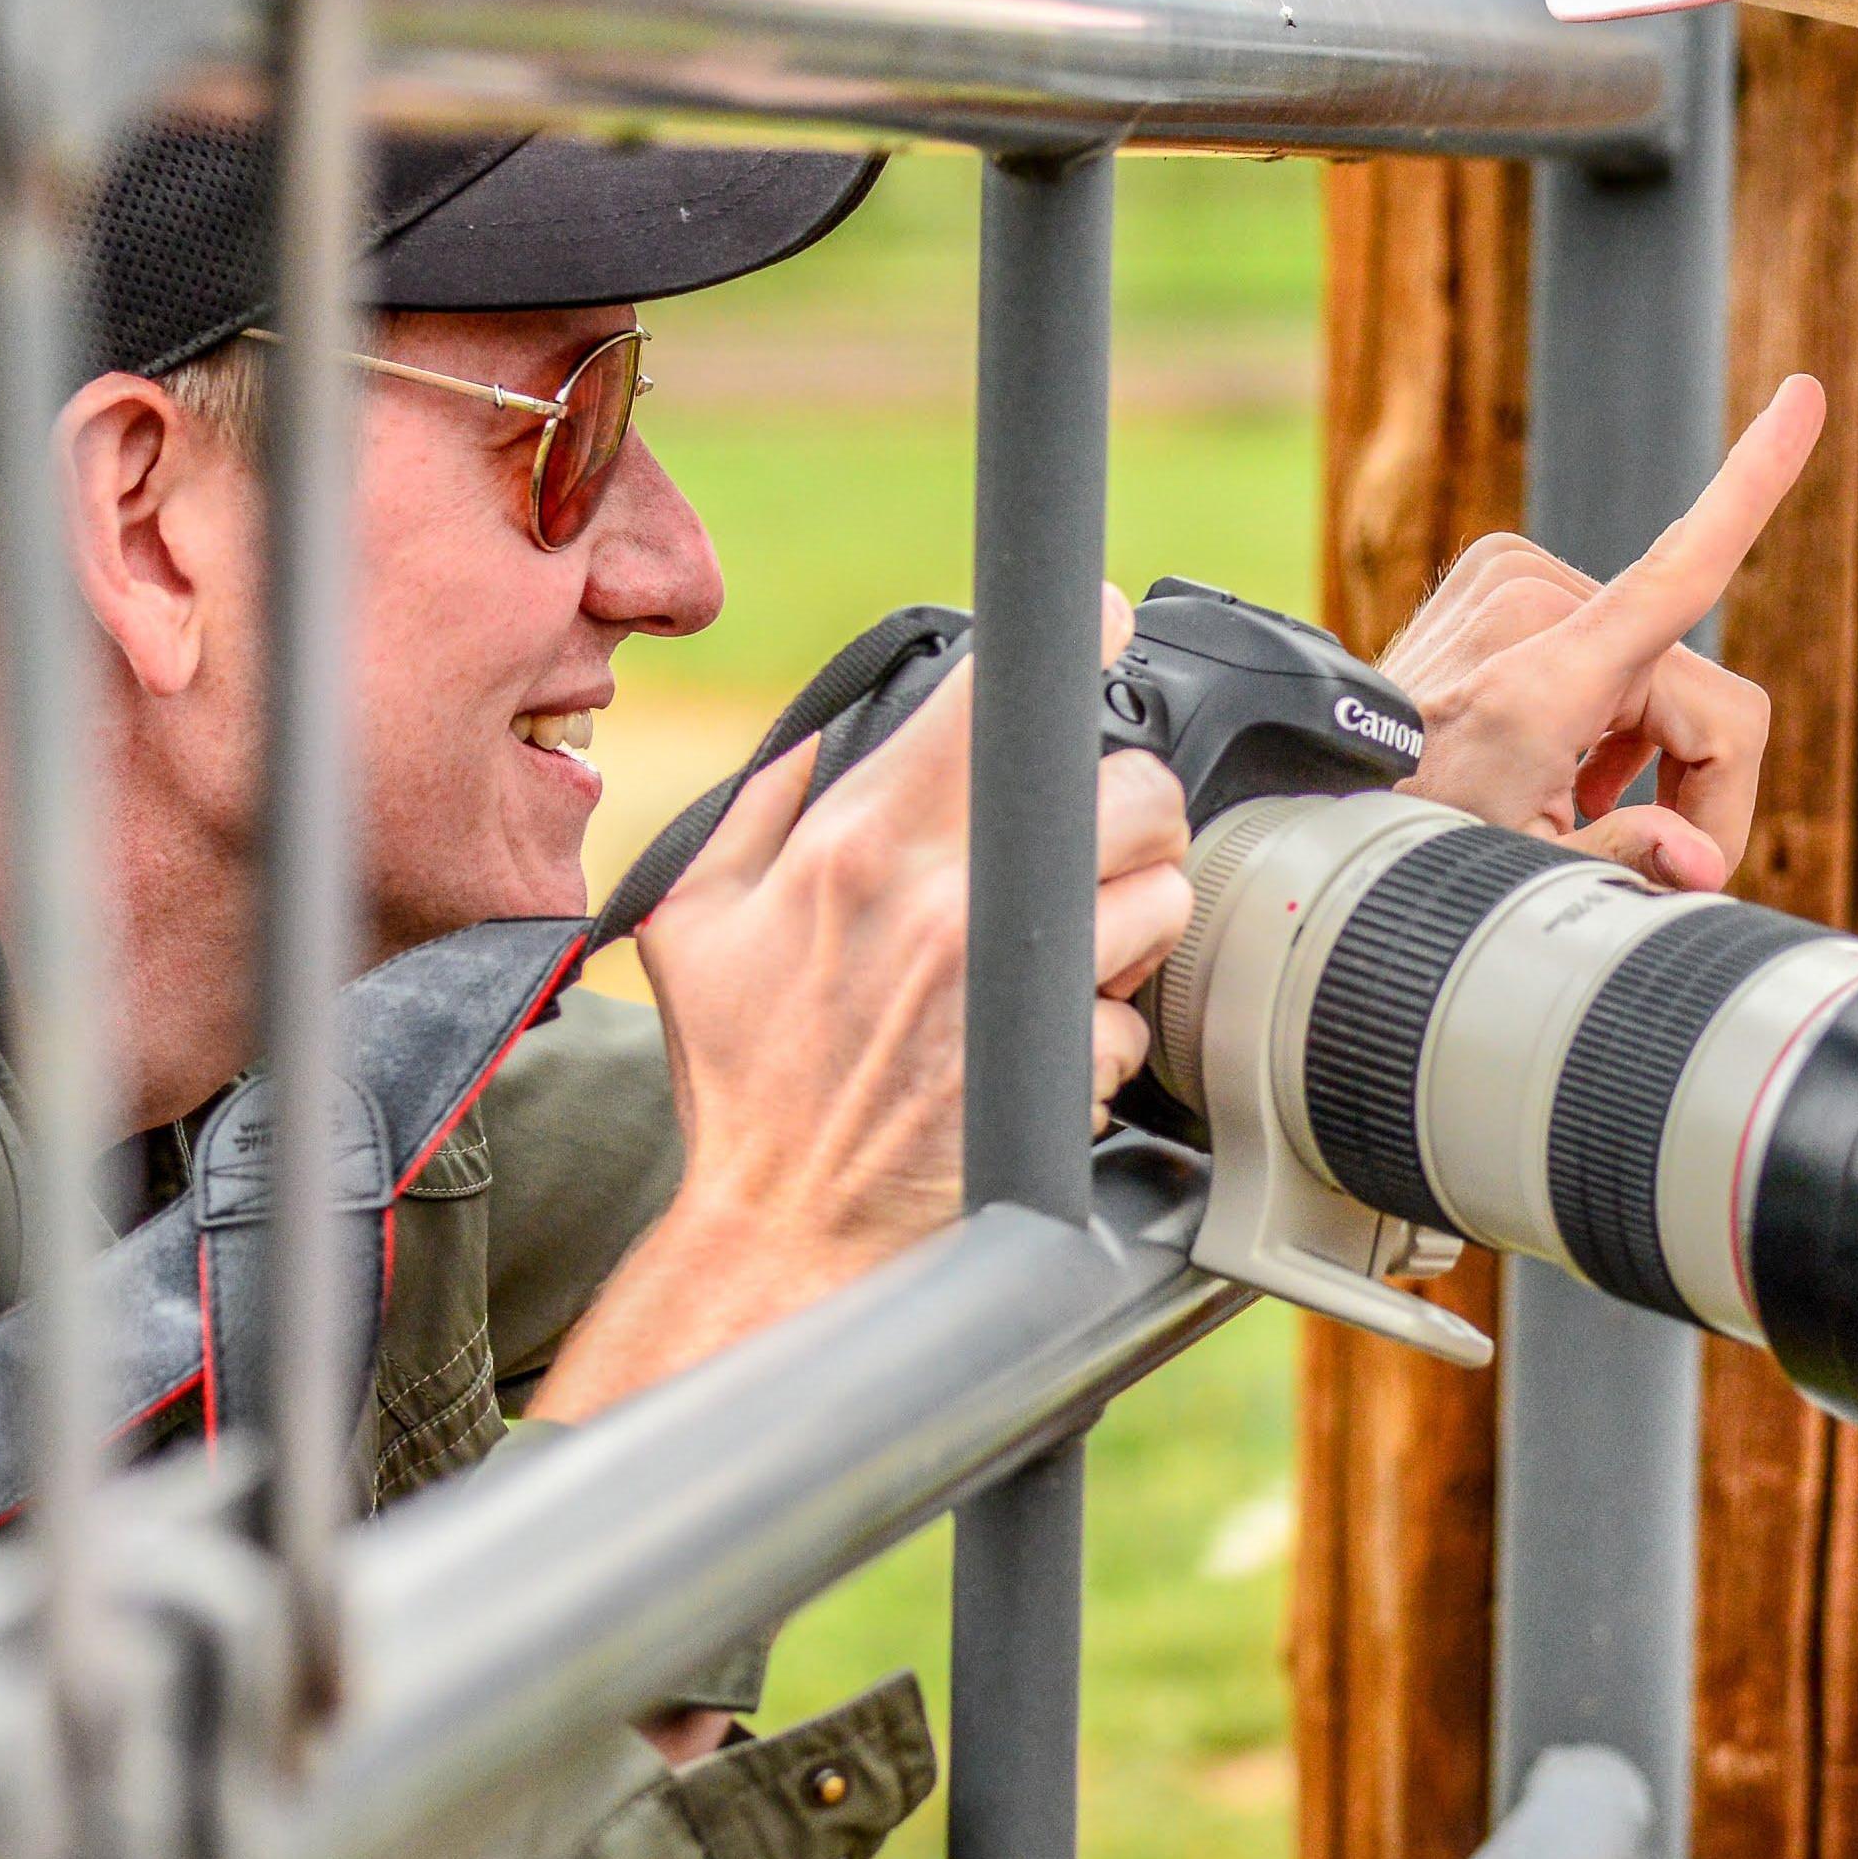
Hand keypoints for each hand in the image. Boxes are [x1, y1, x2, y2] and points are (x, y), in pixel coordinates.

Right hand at [527, 613, 1192, 1419]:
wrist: (787, 1234)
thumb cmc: (743, 1085)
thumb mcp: (696, 922)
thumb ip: (754, 810)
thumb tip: (812, 739)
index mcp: (859, 844)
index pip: (998, 699)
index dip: (1077, 642)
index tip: (1107, 624)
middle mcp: (948, 902)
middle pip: (1129, 790)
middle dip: (1125, 816)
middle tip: (1094, 849)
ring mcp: (1018, 988)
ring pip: (1162, 895)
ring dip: (1133, 924)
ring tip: (1075, 958)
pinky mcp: (1065, 1067)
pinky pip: (1139, 1017)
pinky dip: (1110, 1034)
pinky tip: (1050, 1049)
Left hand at [1384, 373, 1827, 892]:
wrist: (1328, 793)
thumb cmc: (1421, 844)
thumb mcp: (1525, 880)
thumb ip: (1622, 863)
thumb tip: (1702, 863)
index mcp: (1541, 680)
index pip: (1678, 575)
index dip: (1751, 488)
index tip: (1803, 397)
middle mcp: (1531, 604)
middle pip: (1706, 695)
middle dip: (1703, 785)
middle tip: (1662, 854)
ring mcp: (1515, 577)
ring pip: (1673, 666)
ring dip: (1656, 751)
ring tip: (1585, 803)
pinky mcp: (1506, 573)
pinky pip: (1624, 635)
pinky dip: (1620, 710)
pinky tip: (1575, 765)